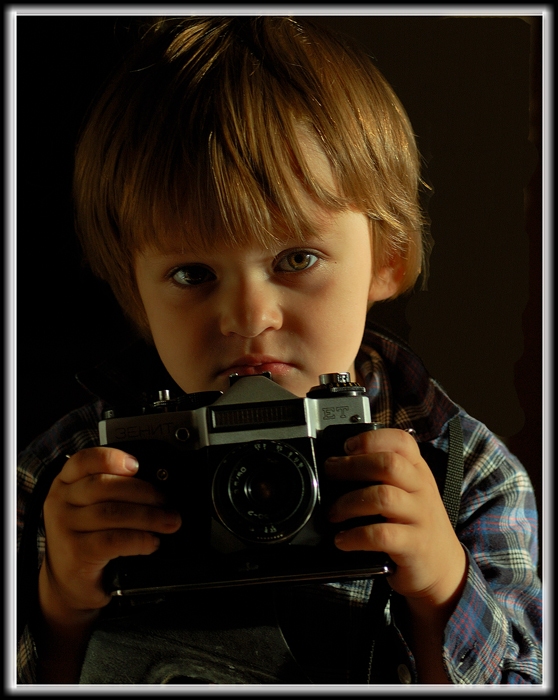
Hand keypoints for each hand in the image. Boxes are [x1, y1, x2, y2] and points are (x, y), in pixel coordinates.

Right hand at [39, 447, 180, 621]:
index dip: (112, 458)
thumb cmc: (89, 538)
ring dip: (149, 516)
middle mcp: (60, 501)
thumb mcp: (93, 507)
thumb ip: (114, 489)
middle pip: (105, 486)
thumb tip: (158, 484)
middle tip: (167, 503)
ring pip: (112, 512)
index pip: (85, 460)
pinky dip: (139, 539)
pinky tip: (150, 543)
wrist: (71, 582)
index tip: (137, 465)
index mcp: (67, 482)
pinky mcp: (75, 553)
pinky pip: (113, 540)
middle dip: (145, 492)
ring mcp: (64, 527)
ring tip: (168, 522)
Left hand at [325, 428, 466, 608]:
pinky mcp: (415, 546)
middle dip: (352, 466)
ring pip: (383, 497)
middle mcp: (422, 489)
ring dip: (349, 502)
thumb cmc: (416, 524)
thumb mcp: (408, 492)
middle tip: (330, 473)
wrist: (444, 567)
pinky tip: (343, 540)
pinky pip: (381, 535)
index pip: (402, 441)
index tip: (347, 446)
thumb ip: (383, 476)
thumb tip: (337, 465)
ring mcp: (421, 517)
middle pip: (389, 464)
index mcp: (418, 471)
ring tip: (333, 512)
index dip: (371, 439)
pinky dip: (355, 536)